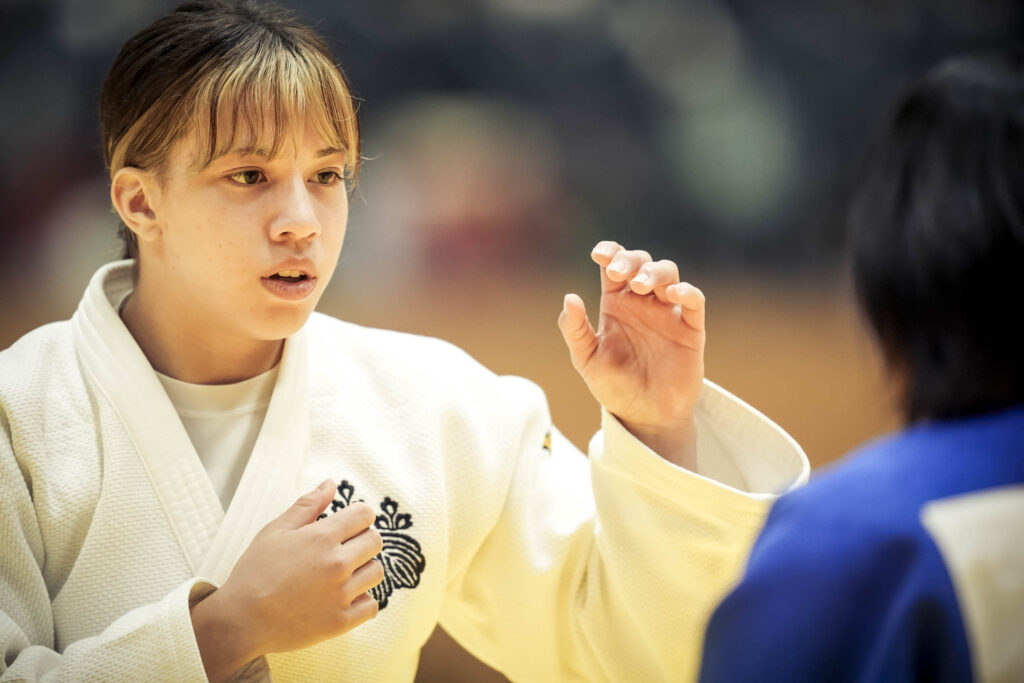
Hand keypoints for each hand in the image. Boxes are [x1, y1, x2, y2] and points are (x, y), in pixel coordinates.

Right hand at [190, 480, 384, 681]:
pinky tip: (344, 597)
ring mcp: (341, 595)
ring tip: (342, 574)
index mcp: (322, 538)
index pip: (364, 515)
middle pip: (375, 541)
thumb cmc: (255, 573)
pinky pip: (371, 606)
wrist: (240, 621)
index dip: (359, 516)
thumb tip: (330, 484)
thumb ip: (307, 505)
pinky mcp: (341, 622)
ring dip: (364, 569)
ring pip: (376, 572)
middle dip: (362, 540)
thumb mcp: (276, 531)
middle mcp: (337, 564)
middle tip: (343, 549)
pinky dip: (362, 600)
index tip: (349, 524)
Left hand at [557, 241, 704, 468]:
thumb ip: (576, 330)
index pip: (614, 266)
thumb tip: (570, 297)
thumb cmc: (614, 387)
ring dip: (654, 272)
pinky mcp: (690, 329)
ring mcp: (668, 313)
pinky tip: (673, 294)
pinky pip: (694, 302)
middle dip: (631, 260)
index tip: (599, 254)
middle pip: (641, 263)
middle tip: (619, 273)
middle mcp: (642, 303)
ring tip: (640, 286)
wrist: (644, 417)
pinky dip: (687, 292)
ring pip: (668, 274)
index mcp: (616, 305)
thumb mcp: (587, 360)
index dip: (609, 252)